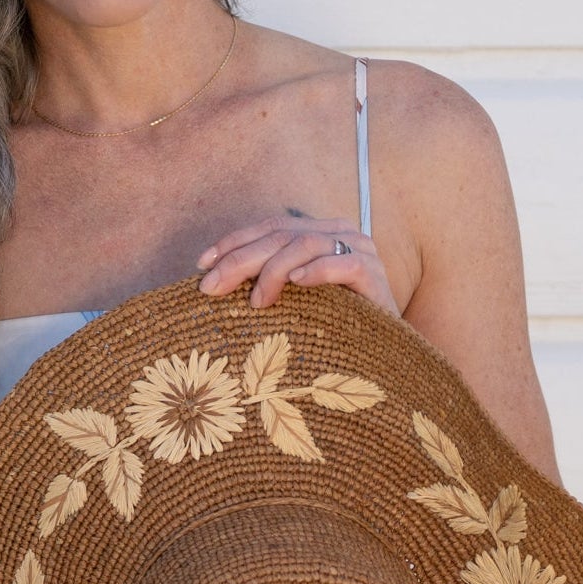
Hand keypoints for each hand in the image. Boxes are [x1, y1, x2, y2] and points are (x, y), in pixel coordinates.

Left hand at [197, 215, 398, 314]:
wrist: (381, 357)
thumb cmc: (328, 327)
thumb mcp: (291, 300)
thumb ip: (264, 280)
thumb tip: (213, 280)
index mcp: (317, 231)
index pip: (269, 226)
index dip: (233, 241)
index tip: (201, 264)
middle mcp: (340, 233)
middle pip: (281, 235)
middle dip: (240, 259)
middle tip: (212, 287)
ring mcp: (361, 250)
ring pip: (306, 244)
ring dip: (273, 270)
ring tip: (255, 301)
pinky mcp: (376, 275)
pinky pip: (346, 264)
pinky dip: (318, 271)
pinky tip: (296, 284)